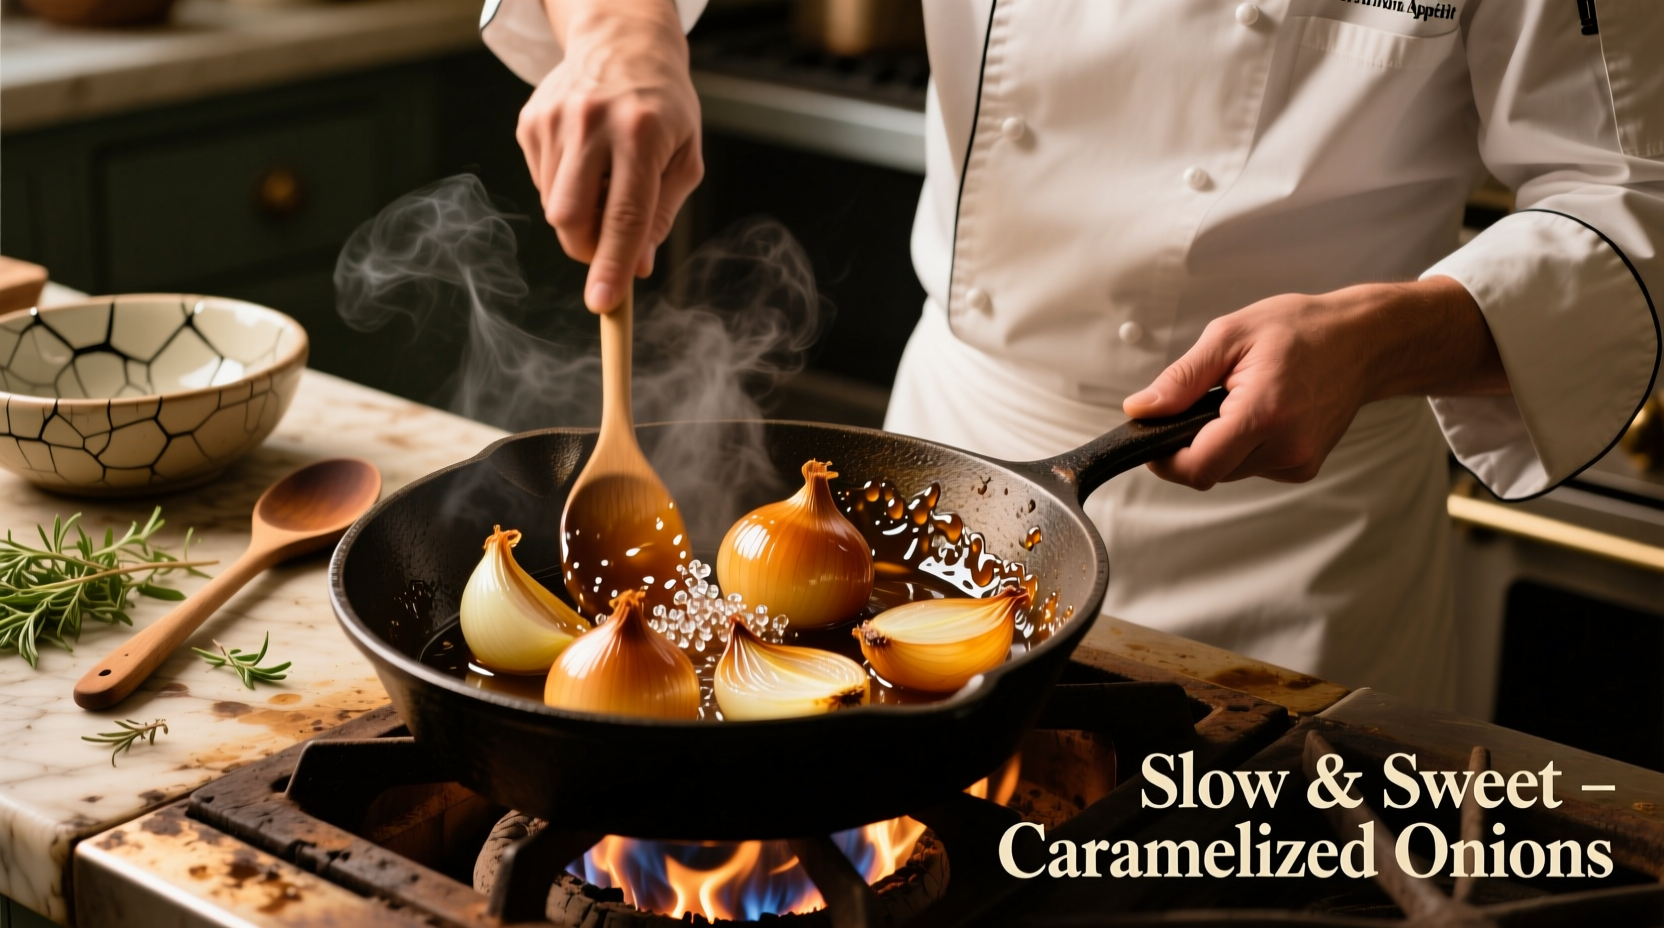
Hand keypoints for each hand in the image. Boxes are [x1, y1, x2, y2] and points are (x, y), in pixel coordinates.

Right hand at [516, 0, 703, 312]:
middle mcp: (592, 123)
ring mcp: (554, 120)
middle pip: (572, 217)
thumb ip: (661, 215)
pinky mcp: (530, 121)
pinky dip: (564, 190)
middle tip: (609, 246)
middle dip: (588, 248)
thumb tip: (636, 269)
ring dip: (579, 217)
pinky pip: (542, 184)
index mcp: (640, 133)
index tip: (603, 304)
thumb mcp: (684, 158)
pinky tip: (585, 161)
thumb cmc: (664, 108)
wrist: (622, 43)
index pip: (624, 215)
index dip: (613, 265)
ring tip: (605, 182)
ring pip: (554, 206)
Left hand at [1122, 277, 1507, 488]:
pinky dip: (1244, 446)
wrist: (1363, 341)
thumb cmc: (1301, 330)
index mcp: (1263, 413)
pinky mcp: (1305, 466)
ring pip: (1230, 471)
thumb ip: (1180, 379)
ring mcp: (1299, 461)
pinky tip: (1261, 413)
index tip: (1153, 439)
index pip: (1197, 467)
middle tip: (1202, 403)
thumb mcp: (1229, 337)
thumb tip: (1141, 410)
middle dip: (1191, 445)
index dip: (1164, 459)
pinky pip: (1253, 467)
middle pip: (1209, 472)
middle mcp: (1286, 446)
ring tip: (1238, 400)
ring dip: (1219, 444)